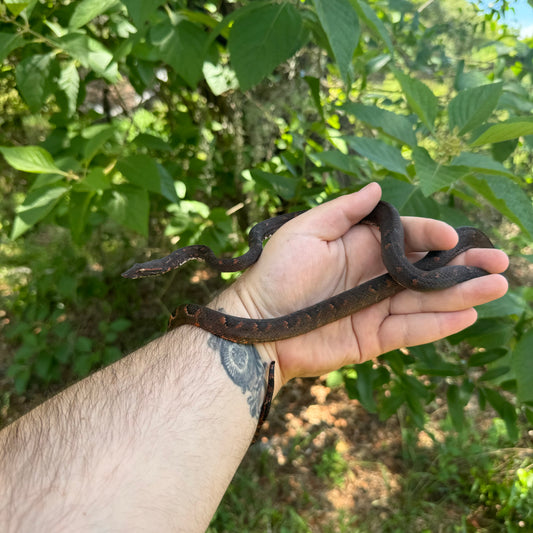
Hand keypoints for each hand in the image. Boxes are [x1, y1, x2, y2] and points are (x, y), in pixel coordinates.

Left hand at [231, 183, 508, 385]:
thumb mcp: (307, 231)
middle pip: (426, 269)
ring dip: (461, 294)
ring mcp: (375, 308)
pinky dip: (439, 324)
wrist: (258, 324)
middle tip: (498, 262)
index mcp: (360, 247)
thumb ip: (344, 211)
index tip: (453, 236)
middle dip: (462, 264)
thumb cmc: (277, 273)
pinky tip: (467, 314)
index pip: (406, 238)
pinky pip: (411, 330)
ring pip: (426, 300)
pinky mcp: (373, 338)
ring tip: (497, 286)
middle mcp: (373, 276)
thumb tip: (376, 187)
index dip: (431, 235)